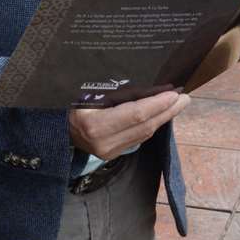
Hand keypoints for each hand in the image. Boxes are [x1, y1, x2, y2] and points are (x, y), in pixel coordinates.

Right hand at [68, 90, 190, 161]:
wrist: (54, 130)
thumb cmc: (69, 104)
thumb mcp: (86, 93)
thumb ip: (112, 92)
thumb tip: (146, 83)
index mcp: (94, 124)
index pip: (135, 114)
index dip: (157, 104)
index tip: (174, 93)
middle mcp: (103, 142)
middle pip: (144, 126)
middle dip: (167, 111)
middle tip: (185, 97)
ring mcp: (108, 152)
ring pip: (144, 134)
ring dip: (163, 118)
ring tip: (178, 103)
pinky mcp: (111, 155)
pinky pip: (137, 138)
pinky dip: (151, 125)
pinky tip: (161, 114)